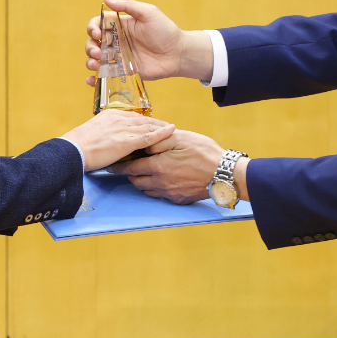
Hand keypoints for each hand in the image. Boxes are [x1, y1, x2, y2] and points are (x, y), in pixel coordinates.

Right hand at [62, 110, 176, 171]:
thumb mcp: (93, 133)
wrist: (72, 151)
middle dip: (157, 123)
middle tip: (170, 127)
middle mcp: (119, 119)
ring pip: (148, 127)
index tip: (154, 124)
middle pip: (144, 120)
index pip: (134, 117)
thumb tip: (111, 140)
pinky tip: (172, 131)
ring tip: (174, 131)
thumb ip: (105, 133)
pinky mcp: (126, 141)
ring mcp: (124, 129)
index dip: (146, 121)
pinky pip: (149, 136)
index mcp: (111, 115)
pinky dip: (162, 133)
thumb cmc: (78, 147)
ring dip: (163, 128)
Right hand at [84, 0, 214, 85]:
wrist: (178, 54)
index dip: (93, 28)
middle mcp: (116, 41)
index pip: (98, 24)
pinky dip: (94, 79)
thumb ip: (128, 5)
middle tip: (98, 52)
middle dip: (90, 47)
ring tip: (95, 64)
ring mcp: (119, 57)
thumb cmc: (165, 31)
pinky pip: (105, 75)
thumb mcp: (148, 13)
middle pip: (93, 42)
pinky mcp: (123, 72)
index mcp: (120, 26)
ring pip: (96, 59)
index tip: (98, 34)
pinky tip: (91, 81)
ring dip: (90, 61)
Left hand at [111, 130, 243, 204]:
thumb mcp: (181, 138)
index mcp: (158, 166)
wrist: (224, 173)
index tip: (112, 164)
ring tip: (141, 173)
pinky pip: (160, 195)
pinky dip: (154, 189)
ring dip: (141, 182)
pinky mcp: (178, 199)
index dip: (120, 165)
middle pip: (136, 181)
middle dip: (129, 174)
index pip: (131, 167)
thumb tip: (143, 142)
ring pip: (146, 190)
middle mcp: (160, 182)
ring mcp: (169, 193)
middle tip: (125, 167)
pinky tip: (158, 181)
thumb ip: (159, 139)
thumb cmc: (204, 152)